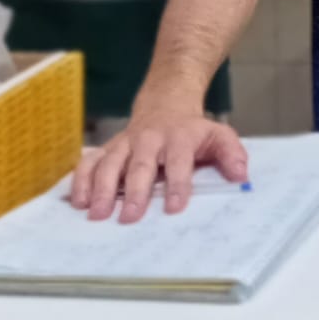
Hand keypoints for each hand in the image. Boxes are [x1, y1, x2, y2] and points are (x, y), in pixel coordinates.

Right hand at [70, 104, 248, 223]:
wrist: (166, 102)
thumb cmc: (192, 130)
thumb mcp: (218, 135)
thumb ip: (231, 154)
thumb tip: (241, 175)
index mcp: (179, 138)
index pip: (179, 162)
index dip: (177, 184)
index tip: (173, 207)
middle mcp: (150, 139)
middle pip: (141, 165)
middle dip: (135, 191)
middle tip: (129, 217)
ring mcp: (125, 143)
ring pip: (110, 163)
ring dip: (102, 188)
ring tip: (97, 214)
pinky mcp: (108, 148)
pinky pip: (89, 162)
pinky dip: (81, 180)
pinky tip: (77, 202)